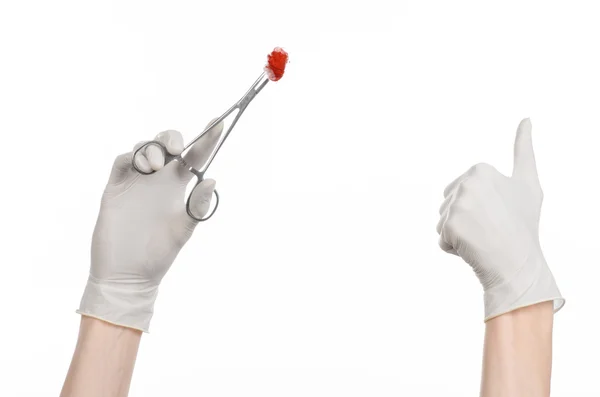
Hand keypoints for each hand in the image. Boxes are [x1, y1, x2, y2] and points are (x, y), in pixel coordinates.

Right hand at [77, 120, 222, 331]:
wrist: (127, 273)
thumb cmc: (159, 254)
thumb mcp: (184, 229)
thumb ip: (198, 206)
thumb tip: (212, 179)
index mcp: (178, 187)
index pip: (195, 156)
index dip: (207, 139)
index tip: (219, 123)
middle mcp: (159, 180)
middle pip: (167, 144)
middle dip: (172, 137)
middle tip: (176, 149)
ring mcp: (136, 182)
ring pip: (144, 148)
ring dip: (152, 148)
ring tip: (156, 166)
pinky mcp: (116, 187)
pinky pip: (122, 161)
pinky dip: (132, 156)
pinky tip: (141, 167)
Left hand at [437, 118, 564, 320]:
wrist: (520, 263)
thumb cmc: (524, 225)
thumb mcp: (527, 183)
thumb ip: (524, 149)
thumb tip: (526, 119)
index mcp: (481, 169)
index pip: (461, 191)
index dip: (479, 208)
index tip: (499, 214)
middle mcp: (467, 182)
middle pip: (449, 205)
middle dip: (465, 220)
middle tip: (491, 229)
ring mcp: (458, 204)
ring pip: (443, 222)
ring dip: (458, 235)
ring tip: (483, 240)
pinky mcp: (450, 225)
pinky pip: (441, 240)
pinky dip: (454, 249)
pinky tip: (474, 250)